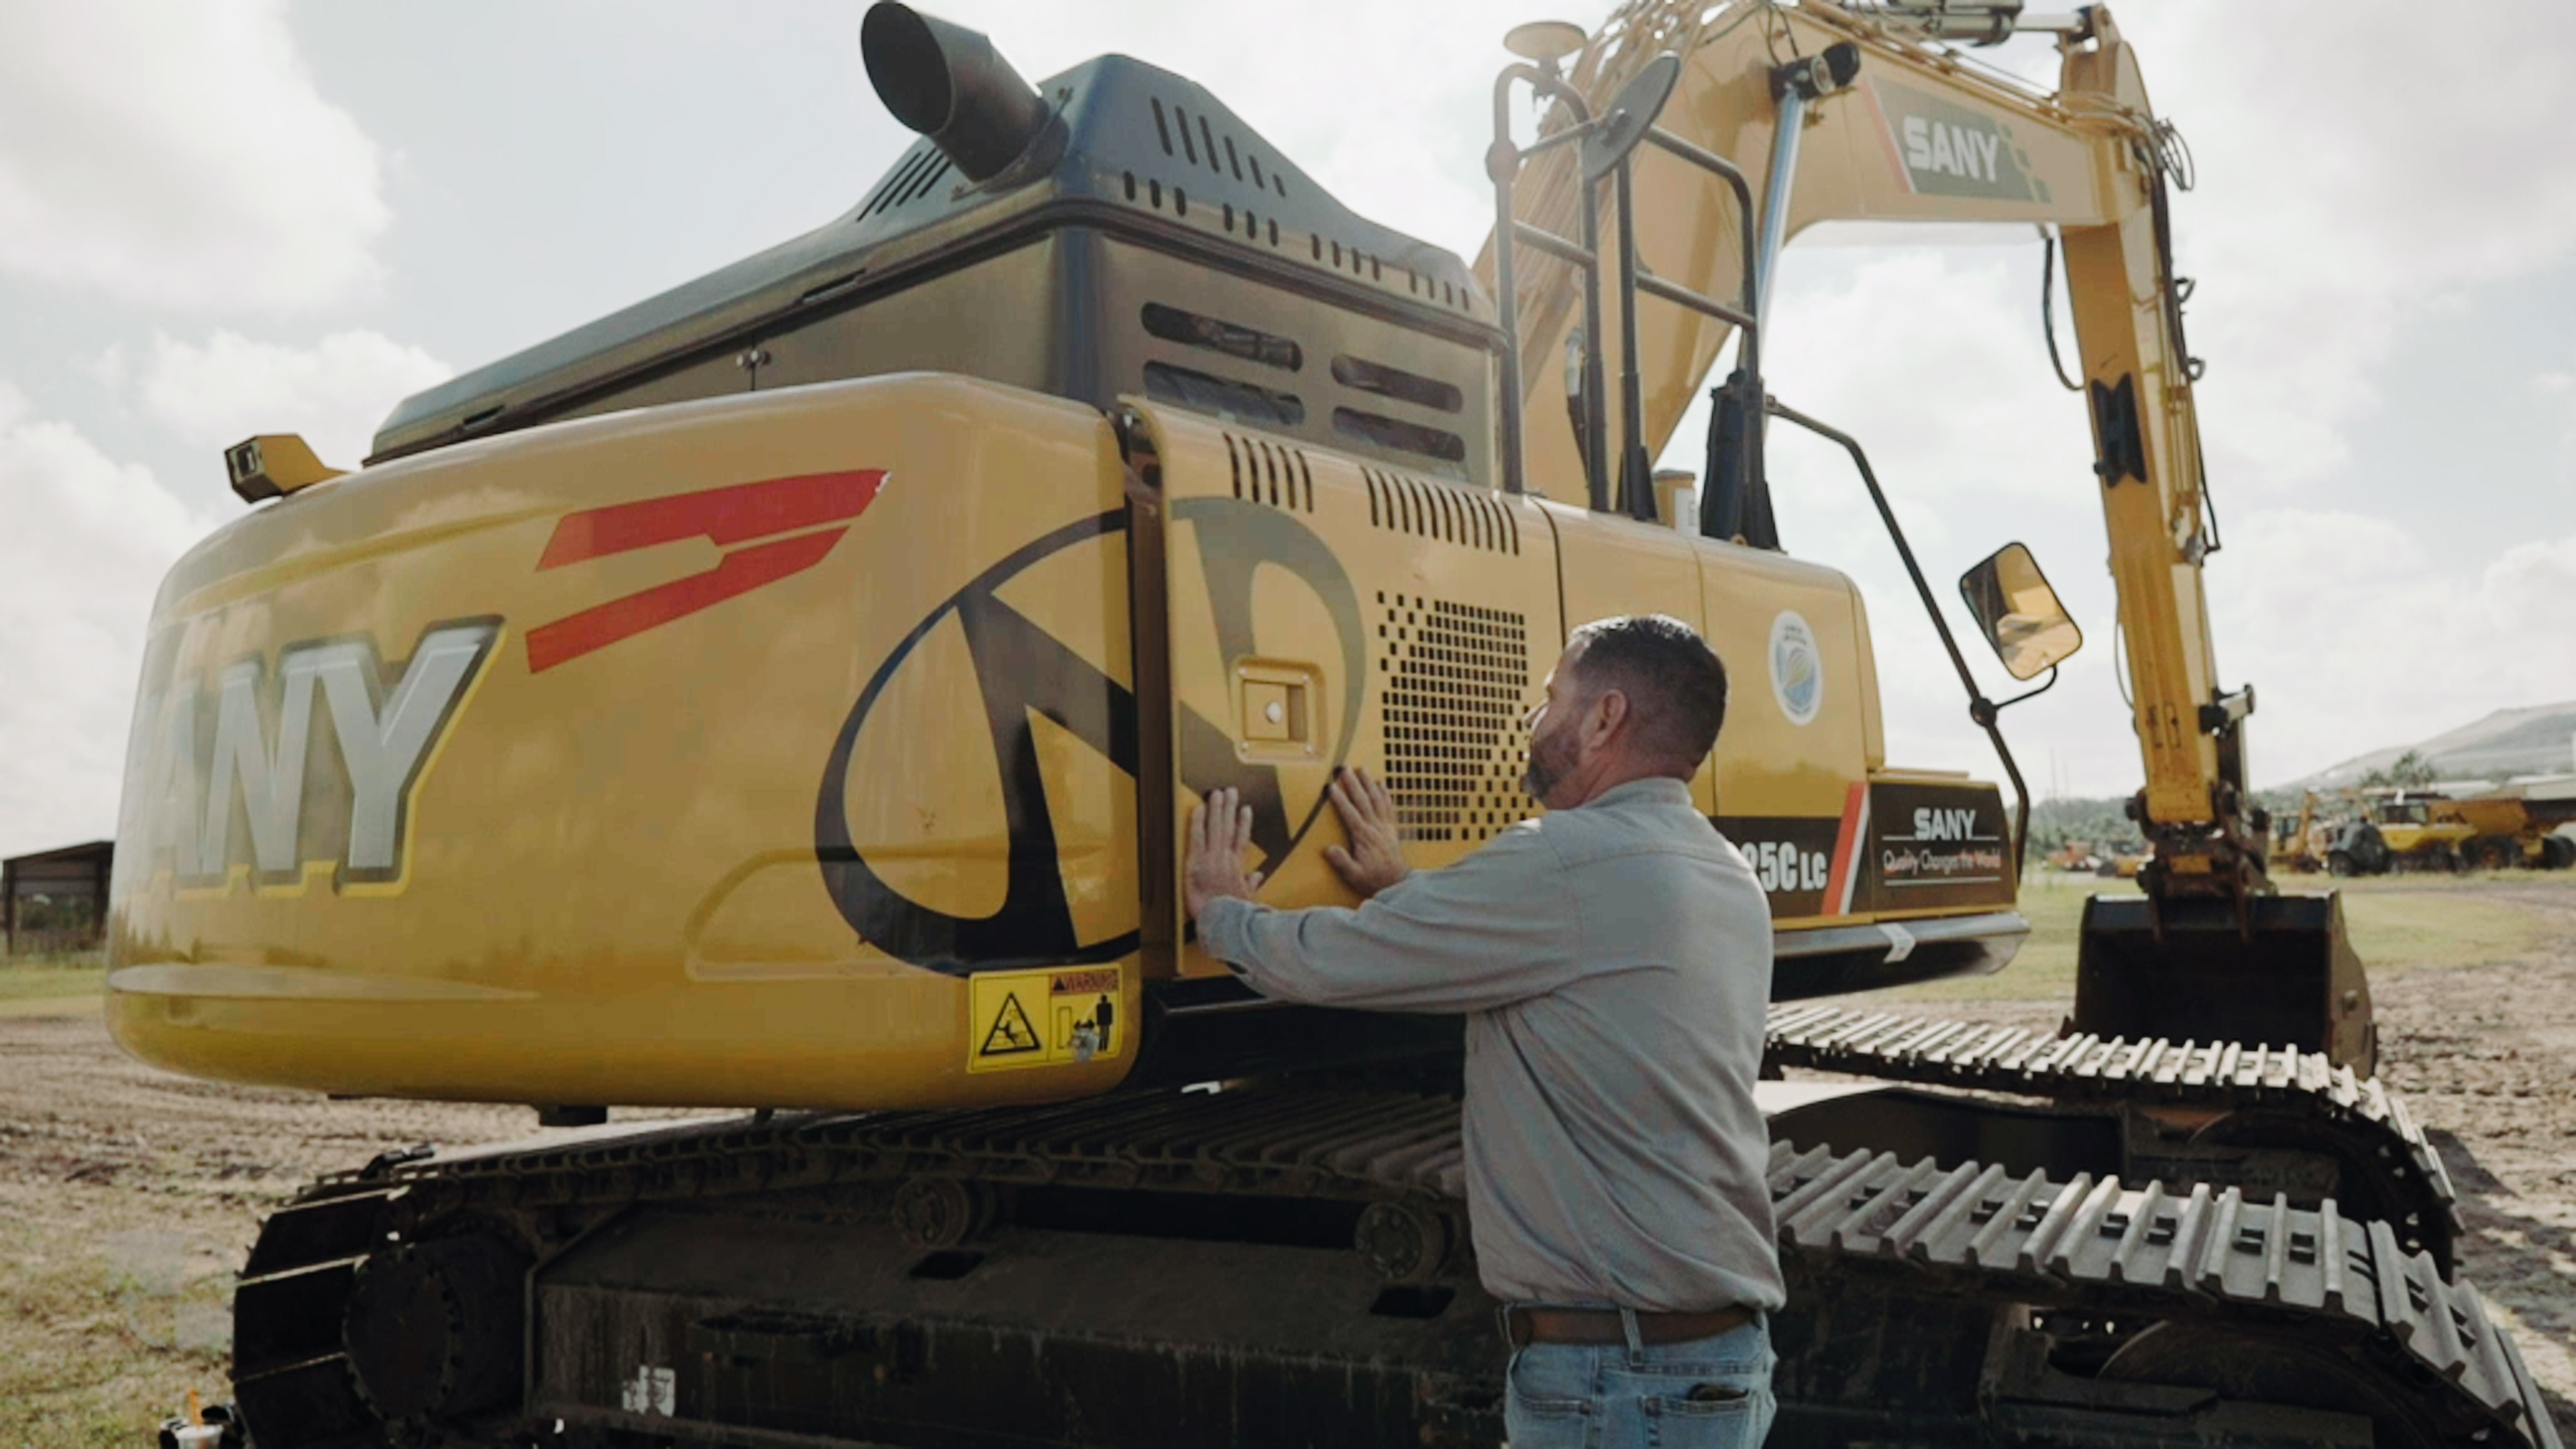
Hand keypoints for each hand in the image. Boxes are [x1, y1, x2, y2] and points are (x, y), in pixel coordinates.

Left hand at [1184, 787, 1266, 920]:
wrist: (1221, 924)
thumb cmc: (1234, 915)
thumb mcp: (1247, 899)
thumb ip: (1251, 884)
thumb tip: (1257, 875)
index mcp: (1237, 868)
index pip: (1242, 839)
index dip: (1244, 823)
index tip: (1246, 809)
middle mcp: (1226, 859)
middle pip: (1229, 827)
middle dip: (1229, 807)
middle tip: (1230, 790)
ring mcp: (1211, 859)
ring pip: (1215, 828)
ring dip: (1216, 809)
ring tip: (1217, 793)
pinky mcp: (1196, 863)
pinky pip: (1196, 837)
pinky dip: (1197, 822)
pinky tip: (1198, 809)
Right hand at [1324, 765, 1410, 898]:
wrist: (1396, 884)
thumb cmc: (1373, 880)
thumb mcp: (1353, 875)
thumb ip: (1341, 862)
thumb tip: (1328, 849)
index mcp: (1363, 837)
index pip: (1349, 813)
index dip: (1339, 799)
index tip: (1330, 786)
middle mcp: (1375, 828)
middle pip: (1363, 800)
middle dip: (1353, 783)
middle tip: (1345, 768)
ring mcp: (1385, 827)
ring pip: (1377, 799)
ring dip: (1369, 783)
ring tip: (1362, 769)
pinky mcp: (1392, 829)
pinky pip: (1389, 807)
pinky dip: (1385, 794)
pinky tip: (1382, 785)